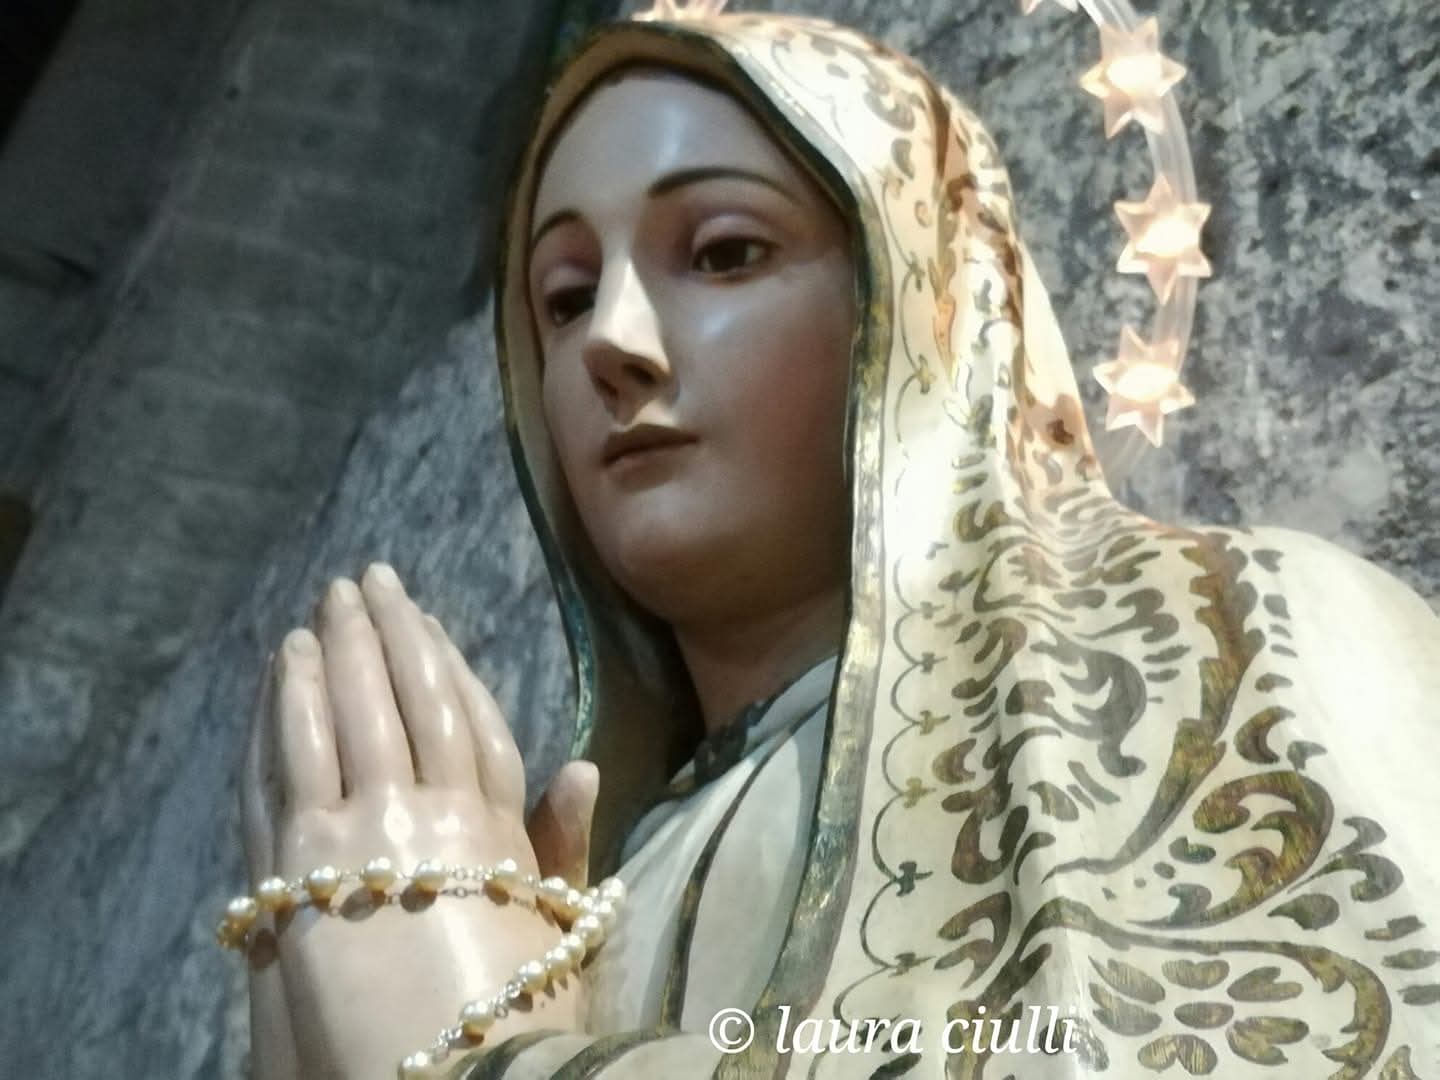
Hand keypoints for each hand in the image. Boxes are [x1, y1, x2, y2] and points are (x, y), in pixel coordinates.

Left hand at [241, 563, 597, 1078]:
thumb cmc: (509, 1018)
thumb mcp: (557, 933)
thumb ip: (562, 848)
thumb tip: (585, 768)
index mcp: (494, 829)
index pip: (468, 718)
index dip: (443, 660)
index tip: (424, 616)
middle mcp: (429, 814)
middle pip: (403, 700)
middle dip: (383, 633)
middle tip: (364, 578)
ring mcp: (359, 834)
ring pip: (343, 718)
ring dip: (332, 656)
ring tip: (318, 609)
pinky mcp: (297, 866)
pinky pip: (287, 766)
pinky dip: (283, 711)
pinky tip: (280, 673)